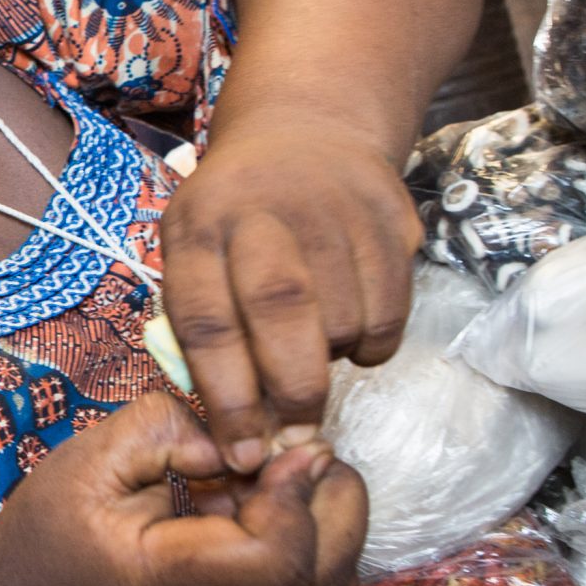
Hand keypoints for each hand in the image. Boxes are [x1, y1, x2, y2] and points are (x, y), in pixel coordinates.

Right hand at [0, 394, 365, 585]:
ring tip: (281, 480)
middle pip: (325, 581)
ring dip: (331, 527)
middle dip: (335, 503)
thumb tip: (243, 441)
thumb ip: (165, 431)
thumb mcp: (87, 459)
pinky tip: (273, 514)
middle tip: (302, 449)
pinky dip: (320, 551)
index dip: (298, 496)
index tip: (283, 446)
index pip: (280, 561)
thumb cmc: (50, 530)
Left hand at [159, 124, 423, 472]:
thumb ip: (203, 331)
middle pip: (281, 314)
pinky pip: (391, 311)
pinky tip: (350, 327)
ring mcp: (330, 208)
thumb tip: (237, 429)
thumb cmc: (234, 219)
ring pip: (343, 318)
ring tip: (315, 351)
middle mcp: (260, 211)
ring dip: (332, 361)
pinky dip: (373, 343)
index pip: (207, 322)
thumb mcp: (194, 253)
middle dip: (291, 391)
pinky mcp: (390, 215)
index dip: (226, 399)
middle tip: (296, 432)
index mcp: (197, 227)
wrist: (305, 130)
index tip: (242, 455)